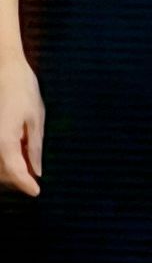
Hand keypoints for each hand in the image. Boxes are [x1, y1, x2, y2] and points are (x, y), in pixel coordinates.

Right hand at [0, 53, 39, 197]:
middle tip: (33, 179)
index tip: (36, 193)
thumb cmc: (22, 89)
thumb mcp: (35, 118)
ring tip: (25, 162)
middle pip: (2, 173)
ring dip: (9, 170)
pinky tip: (16, 152)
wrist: (3, 69)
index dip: (25, 185)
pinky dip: (3, 159)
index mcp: (4, 140)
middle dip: (17, 178)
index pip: (15, 172)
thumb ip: (34, 147)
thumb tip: (36, 171)